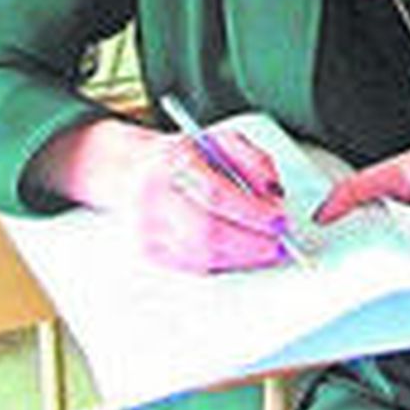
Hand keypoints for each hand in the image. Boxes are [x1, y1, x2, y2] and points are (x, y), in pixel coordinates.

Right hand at [130, 128, 290, 272]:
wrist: (130, 171)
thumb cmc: (180, 158)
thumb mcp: (218, 141)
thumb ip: (252, 159)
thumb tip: (274, 192)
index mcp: (171, 162)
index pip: (215, 194)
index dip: (252, 211)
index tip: (279, 218)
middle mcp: (153, 196)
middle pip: (207, 231)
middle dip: (251, 242)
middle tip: (279, 244)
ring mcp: (147, 228)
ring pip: (201, 256)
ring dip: (242, 258)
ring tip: (265, 251)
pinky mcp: (148, 252)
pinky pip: (193, 268)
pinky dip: (224, 265)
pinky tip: (241, 255)